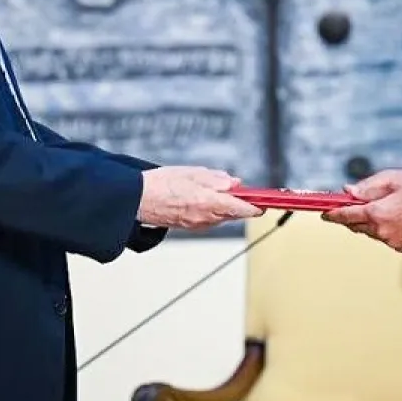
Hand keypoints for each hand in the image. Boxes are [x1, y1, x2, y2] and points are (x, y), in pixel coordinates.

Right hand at [137, 166, 262, 230]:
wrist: (136, 200)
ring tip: (214, 189)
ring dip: (224, 205)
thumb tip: (234, 183)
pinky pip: (209, 218)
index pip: (242, 208)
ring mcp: (198, 224)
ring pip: (221, 216)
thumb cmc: (161, 184)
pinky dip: (212, 209)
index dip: (256, 205)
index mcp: (209, 203)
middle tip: (239, 190)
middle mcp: (206, 218)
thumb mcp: (192, 173)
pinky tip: (202, 198)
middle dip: (239, 202)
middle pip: (233, 213)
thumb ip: (216, 179)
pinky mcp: (190, 226)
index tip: (265, 202)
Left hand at [324, 170, 401, 252]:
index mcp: (376, 213)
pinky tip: (394, 219)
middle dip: (351, 217)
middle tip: (349, 208)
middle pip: (355, 225)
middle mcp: (380, 230)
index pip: (345, 215)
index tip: (325, 213)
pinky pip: (384, 238)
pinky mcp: (399, 247)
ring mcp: (389, 240)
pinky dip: (382, 230)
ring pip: (369, 232)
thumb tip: (349, 190)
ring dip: (368, 223)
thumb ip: (368, 186)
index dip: (333, 214)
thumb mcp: (393, 181)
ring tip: (381, 210)